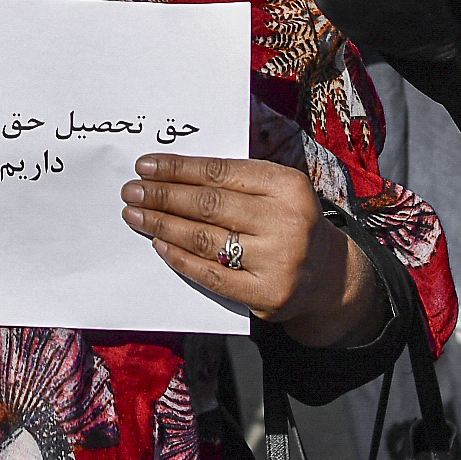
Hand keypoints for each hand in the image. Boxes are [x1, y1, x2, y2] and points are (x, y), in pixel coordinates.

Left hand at [123, 153, 379, 345]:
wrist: (328, 276)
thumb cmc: (289, 222)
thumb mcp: (277, 190)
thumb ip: (235, 180)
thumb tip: (170, 172)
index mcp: (288, 186)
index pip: (221, 173)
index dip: (179, 168)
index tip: (146, 165)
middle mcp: (287, 222)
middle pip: (209, 205)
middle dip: (163, 196)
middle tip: (132, 191)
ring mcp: (278, 261)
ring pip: (206, 239)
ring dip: (163, 225)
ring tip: (136, 215)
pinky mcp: (266, 294)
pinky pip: (211, 274)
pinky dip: (180, 258)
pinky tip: (159, 244)